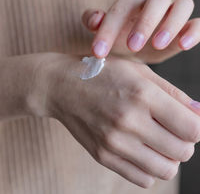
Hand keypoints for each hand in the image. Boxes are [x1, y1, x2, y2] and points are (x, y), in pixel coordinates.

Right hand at [45, 53, 199, 187]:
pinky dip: (151, 167)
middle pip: (183, 152)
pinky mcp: (104, 156)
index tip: (190, 121)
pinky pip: (144, 179)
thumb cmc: (104, 73)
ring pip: (166, 169)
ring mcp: (115, 143)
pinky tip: (143, 149)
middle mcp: (129, 121)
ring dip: (170, 157)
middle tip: (174, 128)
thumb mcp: (140, 71)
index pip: (192, 128)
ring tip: (158, 139)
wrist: (63, 86)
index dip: (198, 127)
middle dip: (186, 141)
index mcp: (142, 95)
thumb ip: (174, 93)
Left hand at [82, 0, 199, 62]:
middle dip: (146, 21)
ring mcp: (174, 12)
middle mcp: (156, 0)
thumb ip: (93, 20)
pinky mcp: (188, 26)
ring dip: (171, 24)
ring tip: (158, 45)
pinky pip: (198, 22)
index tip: (99, 52)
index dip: (110, 27)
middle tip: (133, 46)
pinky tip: (184, 45)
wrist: (135, 49)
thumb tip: (94, 20)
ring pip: (183, 4)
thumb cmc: (118, 37)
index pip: (123, 5)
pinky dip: (195, 30)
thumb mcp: (105, 32)